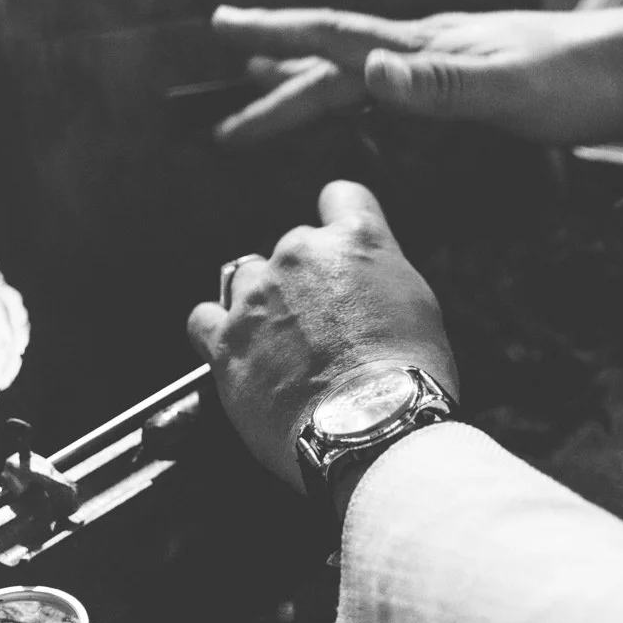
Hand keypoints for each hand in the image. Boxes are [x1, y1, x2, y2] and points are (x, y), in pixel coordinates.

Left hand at [187, 180, 456, 491]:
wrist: (370, 427)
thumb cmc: (406, 376)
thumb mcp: (418, 305)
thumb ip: (381, 274)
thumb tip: (365, 280)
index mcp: (356, 239)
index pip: (340, 196)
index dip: (341, 223)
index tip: (341, 251)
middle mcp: (301, 254)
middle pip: (294, 247)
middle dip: (305, 280)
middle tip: (325, 327)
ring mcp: (258, 295)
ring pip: (248, 279)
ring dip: (263, 304)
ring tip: (284, 348)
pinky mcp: (226, 339)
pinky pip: (203, 318)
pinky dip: (218, 330)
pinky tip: (239, 351)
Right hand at [210, 5, 622, 149]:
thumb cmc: (575, 81)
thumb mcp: (504, 90)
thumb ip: (437, 85)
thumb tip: (368, 74)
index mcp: (423, 47)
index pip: (333, 38)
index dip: (274, 35)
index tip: (221, 25)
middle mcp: (426, 46)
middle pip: (333, 62)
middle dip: (274, 82)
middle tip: (224, 109)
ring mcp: (448, 57)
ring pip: (359, 70)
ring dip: (308, 81)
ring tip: (265, 81)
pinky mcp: (471, 76)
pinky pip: (394, 83)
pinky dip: (358, 90)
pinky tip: (363, 92)